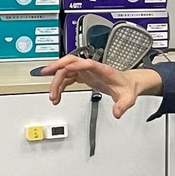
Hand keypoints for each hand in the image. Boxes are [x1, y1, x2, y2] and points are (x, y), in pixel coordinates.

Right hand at [38, 54, 157, 117]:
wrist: (128, 83)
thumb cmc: (127, 87)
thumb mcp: (128, 98)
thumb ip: (123, 106)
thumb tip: (117, 113)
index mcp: (103, 70)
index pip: (88, 64)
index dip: (77, 65)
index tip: (66, 70)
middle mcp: (92, 68)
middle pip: (71, 62)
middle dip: (57, 66)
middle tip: (45, 73)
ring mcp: (86, 71)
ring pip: (66, 70)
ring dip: (57, 81)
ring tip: (52, 97)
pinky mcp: (83, 76)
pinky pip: (67, 78)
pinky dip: (60, 86)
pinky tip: (57, 96)